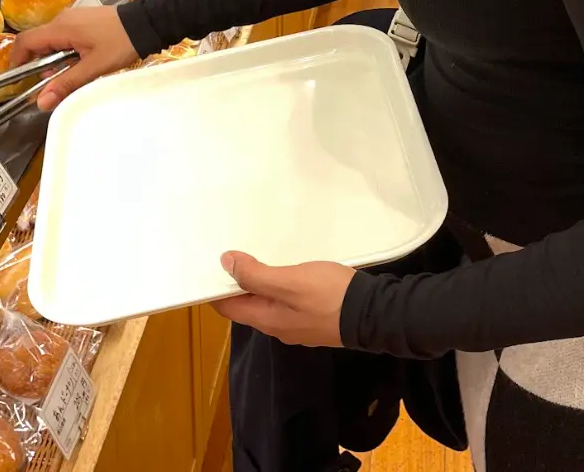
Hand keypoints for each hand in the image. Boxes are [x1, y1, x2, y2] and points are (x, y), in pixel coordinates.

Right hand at [7, 5, 139, 109]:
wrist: (147, 23)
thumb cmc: (121, 44)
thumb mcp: (93, 68)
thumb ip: (65, 84)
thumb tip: (40, 102)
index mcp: (61, 28)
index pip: (25, 42)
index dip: (17, 61)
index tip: (17, 80)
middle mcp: (62, 19)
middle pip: (37, 42)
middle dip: (40, 65)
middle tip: (55, 82)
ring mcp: (73, 18)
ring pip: (51, 41)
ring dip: (55, 60)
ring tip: (73, 73)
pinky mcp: (82, 21)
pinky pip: (64, 37)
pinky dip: (65, 52)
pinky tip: (80, 63)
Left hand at [212, 252, 354, 346]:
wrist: (373, 314)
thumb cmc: (328, 295)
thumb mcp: (289, 281)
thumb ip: (256, 275)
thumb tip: (224, 263)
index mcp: (267, 319)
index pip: (228, 308)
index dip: (215, 289)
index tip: (210, 265)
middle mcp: (278, 327)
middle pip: (248, 306)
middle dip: (237, 284)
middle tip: (233, 255)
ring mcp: (297, 325)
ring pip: (269, 303)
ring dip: (260, 284)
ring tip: (258, 257)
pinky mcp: (314, 319)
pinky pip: (287, 302)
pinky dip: (280, 287)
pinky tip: (287, 270)